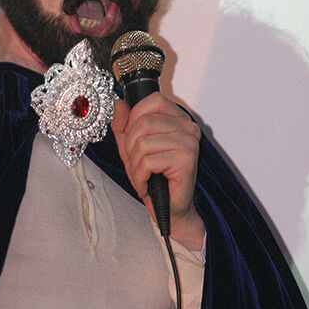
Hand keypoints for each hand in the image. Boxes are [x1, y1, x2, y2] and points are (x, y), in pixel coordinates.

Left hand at [111, 92, 203, 248]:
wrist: (170, 208)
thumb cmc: (155, 179)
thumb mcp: (132, 149)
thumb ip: (124, 126)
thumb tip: (119, 105)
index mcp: (178, 119)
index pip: (153, 100)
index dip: (134, 117)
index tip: (131, 138)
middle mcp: (188, 127)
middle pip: (143, 123)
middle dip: (130, 147)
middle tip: (137, 165)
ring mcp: (189, 142)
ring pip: (143, 143)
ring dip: (135, 165)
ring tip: (143, 176)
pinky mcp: (186, 159)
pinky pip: (148, 161)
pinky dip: (140, 177)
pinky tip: (147, 184)